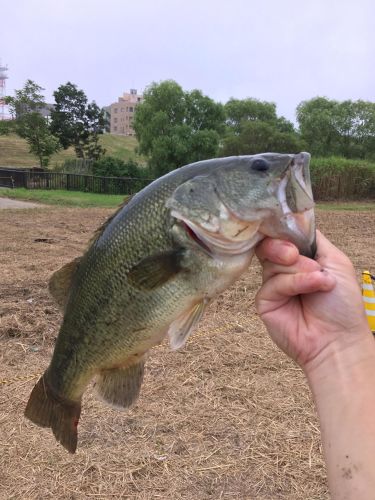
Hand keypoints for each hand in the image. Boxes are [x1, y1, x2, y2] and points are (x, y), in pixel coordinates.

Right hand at [255, 230, 370, 370]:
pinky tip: (311, 290)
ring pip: (272, 262)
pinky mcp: (264, 302)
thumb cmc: (342, 304)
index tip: (287, 230)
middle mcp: (284, 269)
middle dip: (285, 247)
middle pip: (271, 244)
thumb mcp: (335, 261)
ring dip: (299, 269)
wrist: (339, 339)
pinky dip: (294, 283)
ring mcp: (273, 285)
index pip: (282, 235)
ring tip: (318, 282)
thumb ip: (313, 240)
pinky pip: (272, 283)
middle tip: (296, 255)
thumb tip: (292, 223)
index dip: (282, 230)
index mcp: (300, 258)